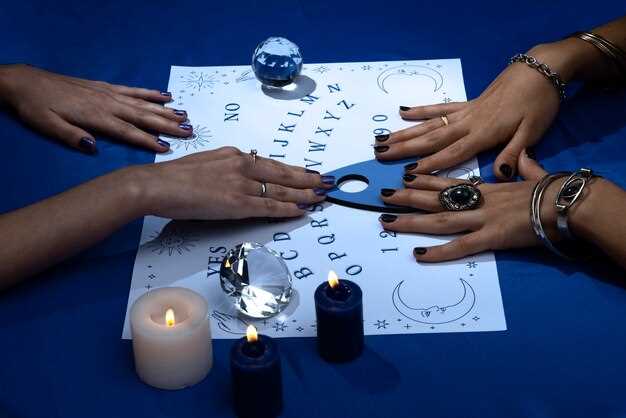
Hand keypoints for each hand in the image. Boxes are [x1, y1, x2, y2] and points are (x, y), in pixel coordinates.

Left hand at [0, 64, 190, 153]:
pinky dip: (150, 93)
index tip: (168, 149)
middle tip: (189, 131)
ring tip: (185, 116)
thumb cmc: (36, 108)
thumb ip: (72, 136)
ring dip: (165, 111)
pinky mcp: (105, 87)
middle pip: (143, 116)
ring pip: (142, 103)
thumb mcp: (48, 126)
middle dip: (167, 125)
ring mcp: (108, 93)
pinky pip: (132, 90)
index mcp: (96, 117)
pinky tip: (165, 96)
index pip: (128, 132)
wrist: (26, 82)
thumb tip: (95, 148)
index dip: (148, 141)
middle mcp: (107, 104)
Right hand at [135, 147, 335, 219]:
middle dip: (307, 179)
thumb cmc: (175, 177)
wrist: (157, 185)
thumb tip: (241, 175)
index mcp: (234, 155)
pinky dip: (288, 208)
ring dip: (304, 194)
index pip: (270, 164)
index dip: (292, 170)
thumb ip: (227, 168)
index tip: (308, 172)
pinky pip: (269, 206)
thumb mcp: (207, 162)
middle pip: (283, 174)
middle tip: (326, 182)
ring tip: (321, 196)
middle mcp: (242, 165)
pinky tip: (301, 210)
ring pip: (280, 190)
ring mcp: (241, 184)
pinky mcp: (237, 203)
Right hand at [374, 40, 588, 179]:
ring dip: (405, 133)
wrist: (542, 70)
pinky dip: (421, 110)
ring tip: (383, 139)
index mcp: (484, 133)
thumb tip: (498, 176)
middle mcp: (469, 122)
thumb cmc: (540, 104)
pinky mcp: (468, 103)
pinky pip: (440, 108)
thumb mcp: (533, 132)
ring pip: (430, 124)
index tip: (407, 174)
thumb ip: (514, 153)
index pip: (453, 153)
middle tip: (380, 154)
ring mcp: (466, 111)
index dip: (431, 164)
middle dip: (405, 148)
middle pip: (432, 138)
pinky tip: (404, 112)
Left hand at [377, 151, 556, 261]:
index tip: (404, 175)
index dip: (424, 179)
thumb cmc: (552, 189)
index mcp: (485, 188)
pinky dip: (439, 252)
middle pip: (434, 198)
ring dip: (411, 220)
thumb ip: (521, 166)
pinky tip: (418, 256)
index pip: (448, 182)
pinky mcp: (491, 238)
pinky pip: (460, 247)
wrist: (567, 203)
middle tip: (382, 196)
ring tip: (386, 220)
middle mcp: (477, 201)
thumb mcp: (532, 172)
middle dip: (406, 197)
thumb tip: (520, 159)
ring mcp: (482, 219)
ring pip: (439, 219)